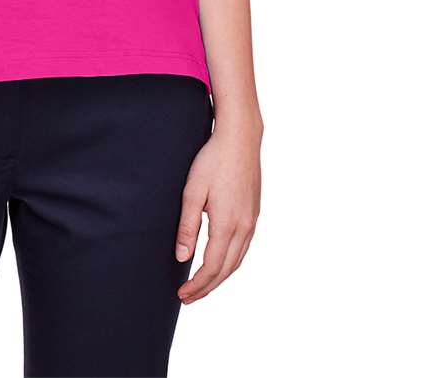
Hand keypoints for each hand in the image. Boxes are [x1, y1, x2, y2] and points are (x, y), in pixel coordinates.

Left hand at [175, 118, 261, 303]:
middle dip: (207, 287)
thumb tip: (181, 256)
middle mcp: (244, 228)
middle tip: (188, 297)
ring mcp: (252, 221)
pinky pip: (243, 248)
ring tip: (202, 285)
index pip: (211, 267)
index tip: (182, 294)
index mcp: (227, 224)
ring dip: (219, 277)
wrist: (240, 139)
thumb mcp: (193, 191)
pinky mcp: (254, 213)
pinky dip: (230, 262)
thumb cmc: (213, 160)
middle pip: (226, 270)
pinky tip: (220, 262)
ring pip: (237, 261)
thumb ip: (187, 226)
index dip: (197, 285)